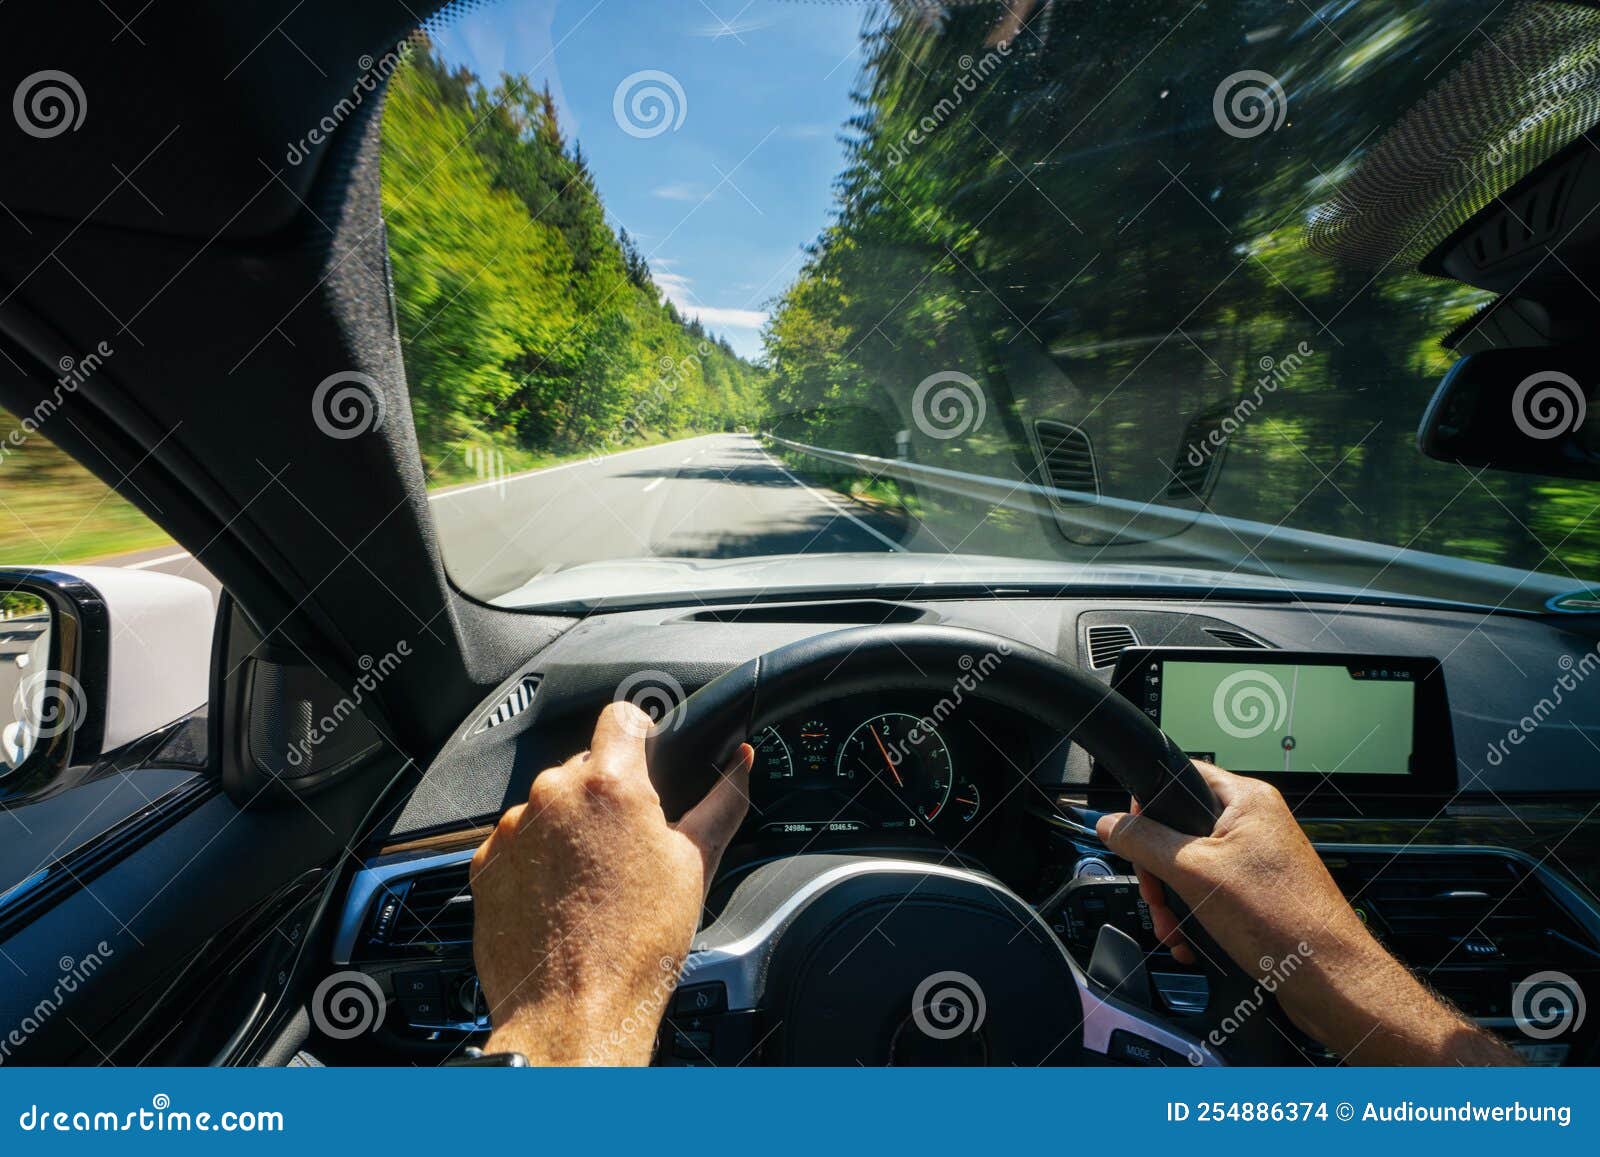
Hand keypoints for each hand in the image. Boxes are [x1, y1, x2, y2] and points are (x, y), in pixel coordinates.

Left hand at [469, 702, 752, 1064]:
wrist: (575, 1015)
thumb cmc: (637, 948)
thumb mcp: (696, 865)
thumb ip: (722, 800)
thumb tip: (740, 762)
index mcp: (609, 785)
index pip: (621, 716)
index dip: (642, 733)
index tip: (649, 757)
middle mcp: (552, 796)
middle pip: (586, 767)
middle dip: (609, 796)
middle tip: (632, 847)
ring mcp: (512, 831)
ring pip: (550, 807)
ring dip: (571, 830)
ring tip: (596, 883)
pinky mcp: (485, 865)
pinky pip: (518, 843)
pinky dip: (539, 861)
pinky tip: (564, 900)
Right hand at [1096, 761, 1517, 1064]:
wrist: (1330, 981)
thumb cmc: (1283, 921)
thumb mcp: (1195, 873)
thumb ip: (1145, 842)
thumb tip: (1110, 824)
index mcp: (1246, 800)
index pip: (1179, 774)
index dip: (1147, 805)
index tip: (1134, 838)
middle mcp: (1254, 824)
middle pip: (1177, 828)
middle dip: (1158, 871)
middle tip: (1157, 897)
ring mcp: (1256, 860)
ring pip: (1189, 867)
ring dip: (1172, 902)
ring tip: (1176, 929)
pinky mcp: (1256, 894)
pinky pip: (1208, 894)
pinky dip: (1193, 917)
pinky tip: (1193, 941)